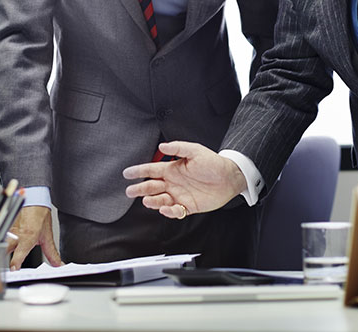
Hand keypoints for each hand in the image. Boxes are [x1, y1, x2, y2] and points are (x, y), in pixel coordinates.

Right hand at [7, 205, 62, 270]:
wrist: (35, 199)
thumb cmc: (40, 215)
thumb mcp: (48, 237)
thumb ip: (52, 254)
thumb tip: (58, 265)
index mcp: (27, 238)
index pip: (18, 255)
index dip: (15, 264)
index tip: (14, 270)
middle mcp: (16, 235)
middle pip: (4, 251)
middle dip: (3, 259)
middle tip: (6, 269)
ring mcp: (9, 231)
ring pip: (1, 244)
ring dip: (2, 251)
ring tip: (2, 258)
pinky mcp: (5, 227)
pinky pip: (1, 237)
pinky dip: (2, 243)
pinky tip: (4, 246)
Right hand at [123, 141, 245, 217]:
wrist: (230, 178)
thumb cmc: (213, 163)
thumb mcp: (195, 150)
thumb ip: (178, 147)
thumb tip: (162, 145)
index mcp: (172, 168)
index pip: (151, 169)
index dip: (138, 171)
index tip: (127, 173)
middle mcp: (173, 182)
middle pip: (152, 186)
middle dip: (140, 189)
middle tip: (130, 191)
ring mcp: (180, 195)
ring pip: (160, 200)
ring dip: (152, 201)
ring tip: (147, 201)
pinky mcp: (189, 206)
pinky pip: (175, 211)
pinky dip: (169, 212)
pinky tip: (166, 209)